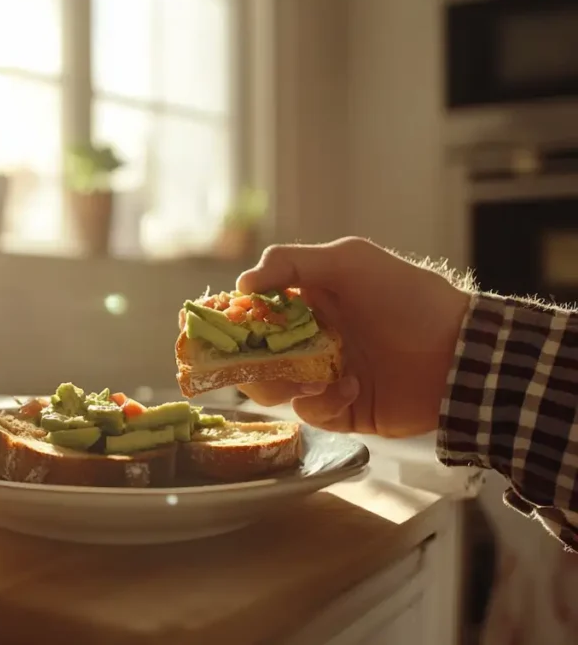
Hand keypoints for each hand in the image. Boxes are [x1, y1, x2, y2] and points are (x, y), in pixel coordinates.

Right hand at [236, 237, 471, 436]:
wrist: (457, 354)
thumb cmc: (406, 298)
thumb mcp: (350, 261)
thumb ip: (291, 263)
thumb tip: (241, 285)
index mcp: (306, 301)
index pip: (252, 311)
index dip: (230, 320)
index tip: (217, 327)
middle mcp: (309, 337)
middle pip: (252, 355)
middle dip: (248, 361)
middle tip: (257, 362)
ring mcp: (323, 374)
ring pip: (273, 388)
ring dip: (286, 383)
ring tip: (319, 377)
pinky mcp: (340, 408)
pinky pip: (310, 412)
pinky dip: (323, 402)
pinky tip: (351, 388)